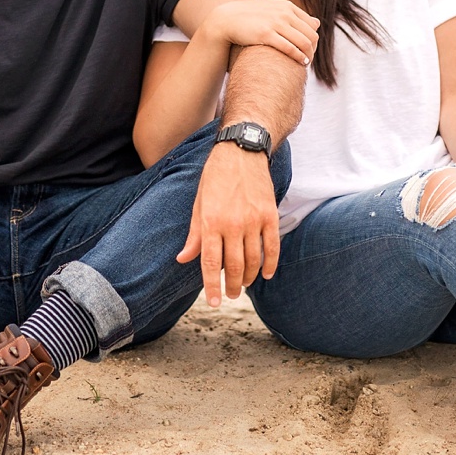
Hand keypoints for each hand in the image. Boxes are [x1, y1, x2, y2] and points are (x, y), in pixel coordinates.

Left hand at [175, 143, 280, 305]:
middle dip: (232, 286)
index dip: (212, 286)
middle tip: (231, 295)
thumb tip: (183, 259)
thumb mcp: (198, 204)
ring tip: (244, 285)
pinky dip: (270, 264)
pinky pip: (272, 246)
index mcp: (210, 222)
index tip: (215, 303)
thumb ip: (194, 235)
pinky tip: (266, 274)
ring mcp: (253, 220)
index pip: (210, 263)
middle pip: (234, 266)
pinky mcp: (270, 215)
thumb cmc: (215, 177)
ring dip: (249, 277)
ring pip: (253, 260)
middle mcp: (232, 224)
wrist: (241, 152)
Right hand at [207, 0, 319, 67]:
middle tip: (309, 59)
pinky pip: (290, 48)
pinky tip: (300, 63)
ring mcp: (275, 23)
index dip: (314, 40)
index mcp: (287, 6)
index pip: (312, 25)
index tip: (309, 50)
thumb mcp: (274, 11)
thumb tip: (317, 23)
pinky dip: (299, 57)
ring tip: (305, 63)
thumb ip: (295, 16)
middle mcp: (284, 13)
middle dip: (313, 49)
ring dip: (308, 55)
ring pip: (304, 42)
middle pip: (311, 34)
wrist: (226, 19)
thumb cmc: (250, 18)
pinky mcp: (266, 34)